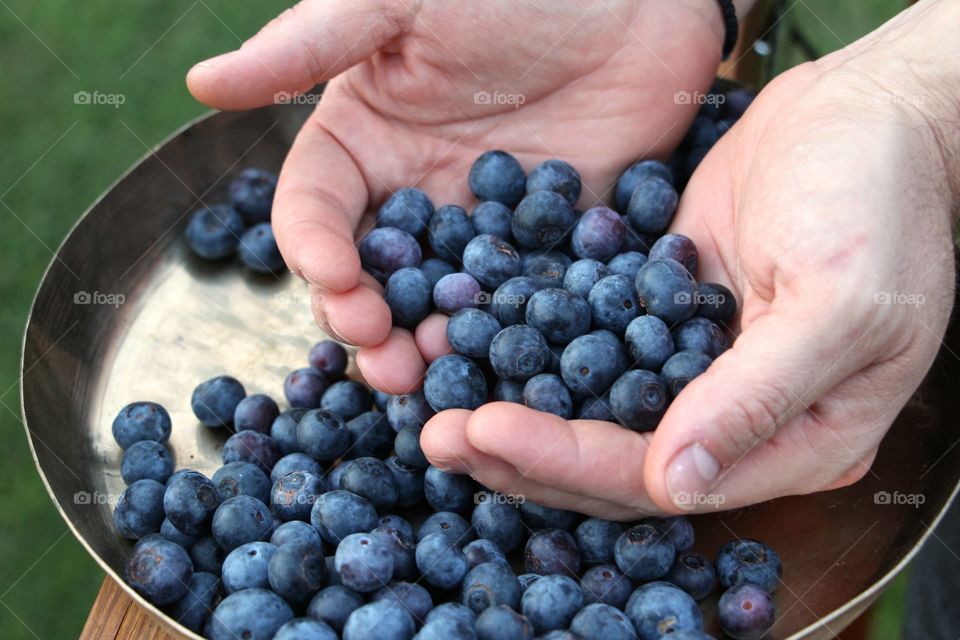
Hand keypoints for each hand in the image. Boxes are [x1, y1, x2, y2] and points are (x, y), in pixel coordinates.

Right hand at [187, 0, 725, 391]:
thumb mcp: (399, 0)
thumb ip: (310, 46)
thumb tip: (202, 84)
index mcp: (365, 144)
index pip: (315, 209)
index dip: (312, 247)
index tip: (333, 275)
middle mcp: (415, 195)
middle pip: (371, 277)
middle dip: (364, 321)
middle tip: (378, 354)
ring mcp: (484, 226)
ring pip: (439, 303)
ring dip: (426, 345)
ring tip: (425, 375)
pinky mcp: (550, 242)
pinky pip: (521, 298)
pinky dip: (509, 332)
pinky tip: (506, 357)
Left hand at [421, 0, 959, 517]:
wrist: (863, 111)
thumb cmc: (876, 198)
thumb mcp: (840, 301)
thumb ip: (758, 399)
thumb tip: (676, 487)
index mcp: (799, 443)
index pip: (662, 479)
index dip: (569, 461)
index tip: (485, 429)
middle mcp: (742, 424)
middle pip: (616, 461)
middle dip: (524, 452)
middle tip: (436, 432)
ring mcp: (700, 373)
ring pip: (595, 415)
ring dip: (520, 410)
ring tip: (437, 400)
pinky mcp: (667, 321)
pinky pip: (593, 351)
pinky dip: (537, 352)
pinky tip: (479, 342)